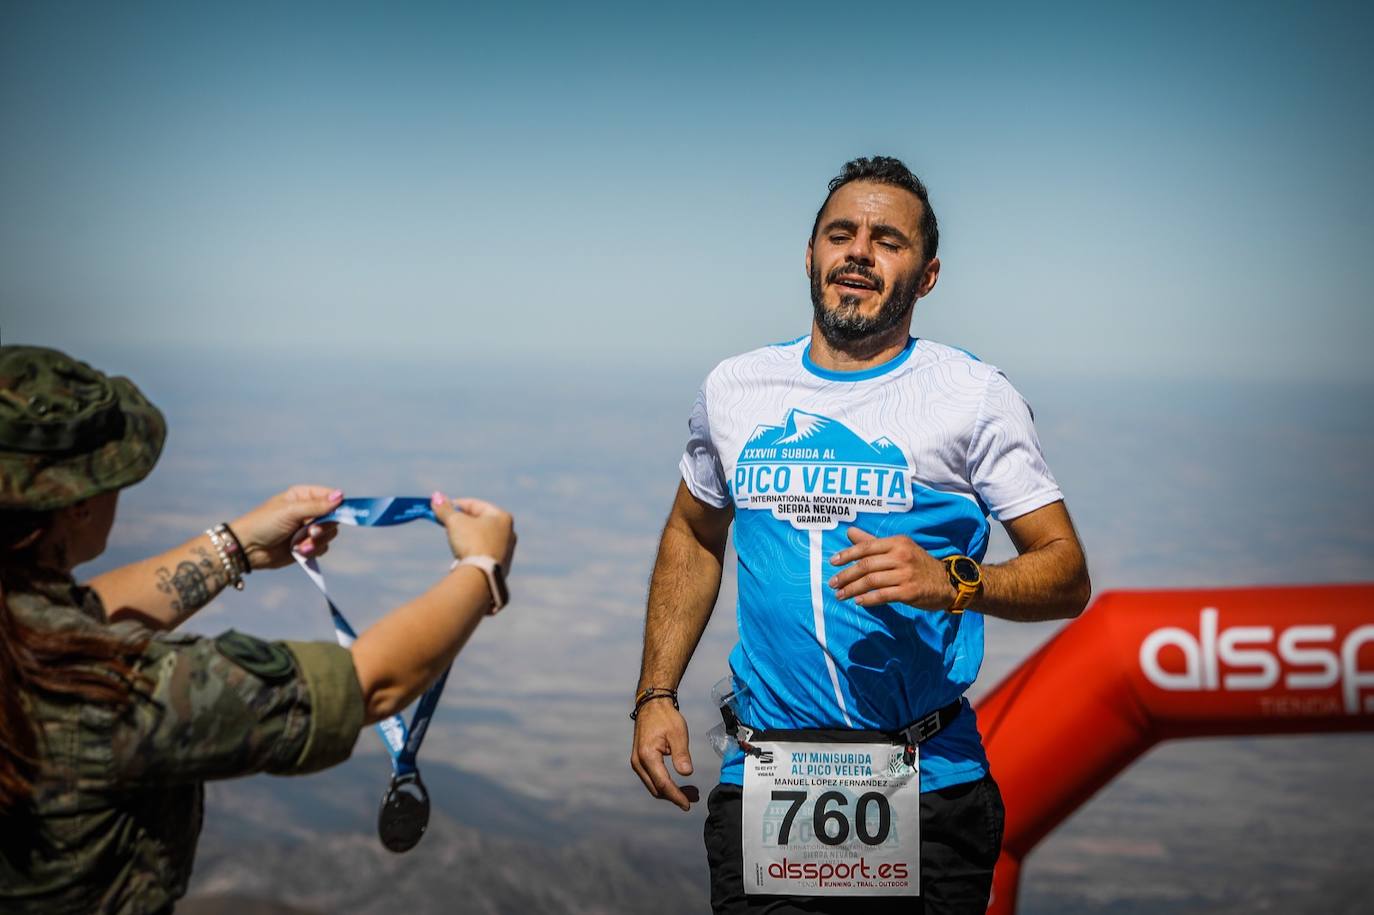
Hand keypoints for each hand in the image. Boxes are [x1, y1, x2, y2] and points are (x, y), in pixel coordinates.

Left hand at [231, 486, 343, 569]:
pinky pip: (321, 548)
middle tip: (312, 532)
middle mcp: (308, 512)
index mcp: (303, 496)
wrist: (247, 549)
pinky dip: (312, 551)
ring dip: (317, 541)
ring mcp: (307, 529)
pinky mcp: (306, 546)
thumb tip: (340, 496)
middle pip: (333, 518)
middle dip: (324, 527)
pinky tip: (298, 551)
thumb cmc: (264, 523)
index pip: (330, 497)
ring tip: (301, 546)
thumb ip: (317, 506)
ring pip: (329, 534)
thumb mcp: (291, 511)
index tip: (345, 513)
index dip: (339, 505)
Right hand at [430, 492, 515, 569]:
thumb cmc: (471, 542)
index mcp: (502, 517)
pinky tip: (463, 555)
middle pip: (480, 521)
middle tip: (446, 522)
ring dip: (467, 535)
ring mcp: (507, 550)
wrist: (481, 575)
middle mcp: (509, 532)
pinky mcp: (501, 566)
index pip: (476, 505)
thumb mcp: (455, 522)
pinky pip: (484, 552)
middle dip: (462, 520)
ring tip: (453, 539)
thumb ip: (445, 509)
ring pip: (482, 537)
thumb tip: (436, 497)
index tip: (440, 507)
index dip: (455, 504)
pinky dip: (473, 550)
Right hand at [630, 700, 698, 810]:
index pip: (663, 784)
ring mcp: (637, 762)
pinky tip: (677, 783)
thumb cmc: (665, 717)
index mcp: (648, 756)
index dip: (676, 796)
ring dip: (670, 792)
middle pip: (656, 789)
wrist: (651, 705)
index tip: (688, 804)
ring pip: (653, 786)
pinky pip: (651, 779)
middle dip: (675, 796)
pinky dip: (664, 784)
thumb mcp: (678, 733)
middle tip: (694, 797)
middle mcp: (638, 762)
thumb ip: (681, 754)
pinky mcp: (640, 761)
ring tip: (689, 792)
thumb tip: (687, 773)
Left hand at [828, 527, 952, 609]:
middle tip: (832, 583)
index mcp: (897, 542)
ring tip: (840, 595)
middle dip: (846, 575)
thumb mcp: (898, 548)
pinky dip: (868, 599)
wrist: (947, 582)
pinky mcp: (910, 591)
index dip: (847, 554)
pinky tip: (858, 602)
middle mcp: (901, 556)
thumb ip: (872, 542)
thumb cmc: (917, 564)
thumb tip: (849, 531)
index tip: (832, 562)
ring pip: (872, 581)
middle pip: (866, 565)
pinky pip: (883, 595)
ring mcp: (906, 574)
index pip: (866, 547)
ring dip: (852, 589)